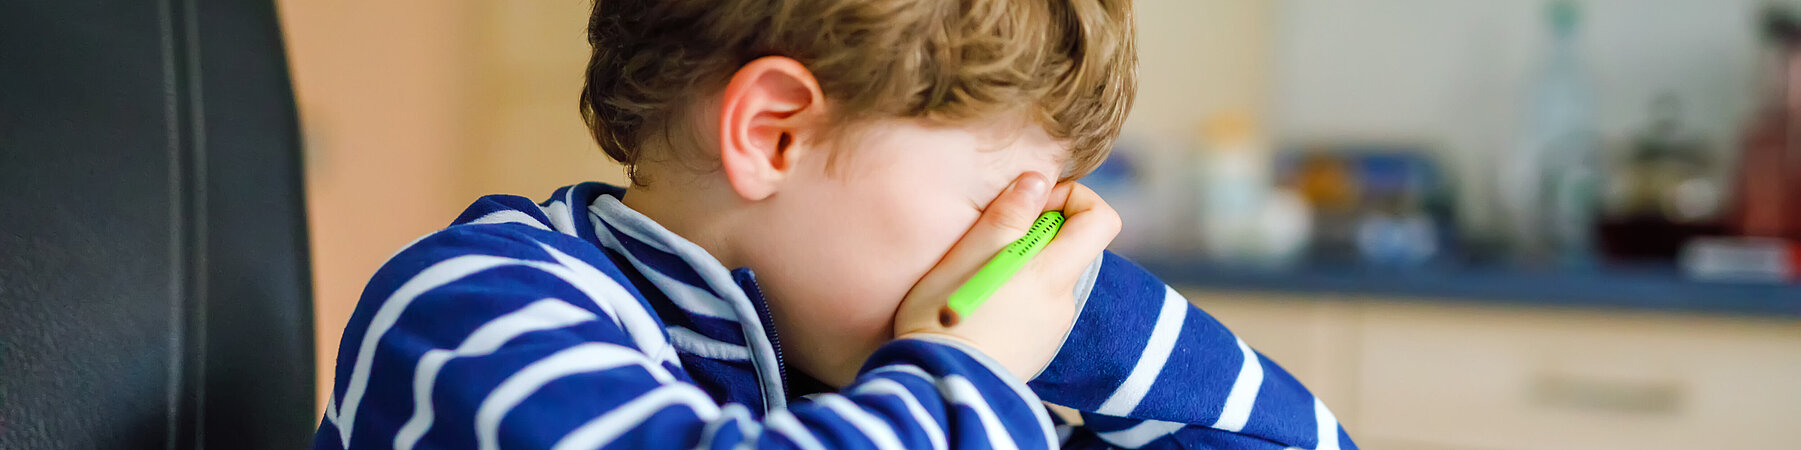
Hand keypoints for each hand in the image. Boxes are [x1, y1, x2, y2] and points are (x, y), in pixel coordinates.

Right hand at [892, 173, 1120, 380]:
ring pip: (1049, 278)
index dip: (1073, 199)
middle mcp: (1062, 301)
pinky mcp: (1040, 348)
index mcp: (1051, 274)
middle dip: (1035, 234)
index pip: (1101, 220)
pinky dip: (1017, 299)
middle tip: (990, 243)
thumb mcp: (966, 256)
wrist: (939, 389)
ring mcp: (1053, 328)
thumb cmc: (943, 319)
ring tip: (976, 282)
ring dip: (1022, 269)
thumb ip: (1006, 216)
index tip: (1031, 205)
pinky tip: (982, 311)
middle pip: (1070, 248)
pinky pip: (1038, 308)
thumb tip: (1037, 180)